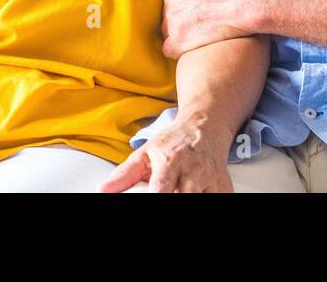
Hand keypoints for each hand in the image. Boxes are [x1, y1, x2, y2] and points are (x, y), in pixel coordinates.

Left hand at [99, 115, 232, 192]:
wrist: (205, 127)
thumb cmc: (174, 142)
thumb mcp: (145, 153)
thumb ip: (124, 175)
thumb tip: (103, 190)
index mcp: (170, 161)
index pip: (161, 191)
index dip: (155, 199)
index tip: (150, 200)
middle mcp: (193, 171)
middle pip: (182, 198)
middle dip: (172, 197)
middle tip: (165, 191)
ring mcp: (211, 179)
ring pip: (199, 199)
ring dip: (185, 197)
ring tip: (177, 188)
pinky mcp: (224, 187)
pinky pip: (214, 200)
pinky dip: (202, 197)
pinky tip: (193, 191)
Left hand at [161, 0, 262, 59]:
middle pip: (170, 6)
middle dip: (183, 9)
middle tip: (205, 12)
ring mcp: (174, 20)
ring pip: (168, 26)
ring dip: (180, 28)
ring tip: (202, 28)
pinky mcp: (181, 42)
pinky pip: (168, 48)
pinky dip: (177, 47)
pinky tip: (191, 44)